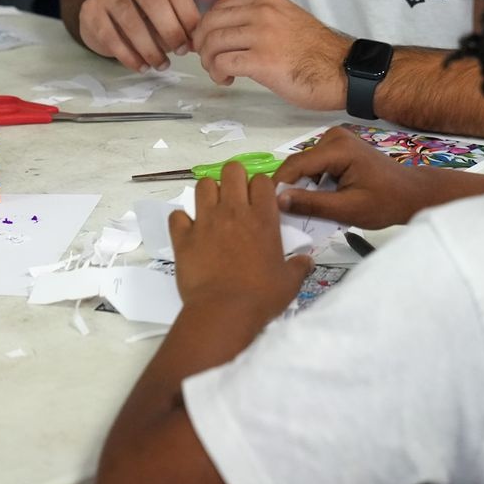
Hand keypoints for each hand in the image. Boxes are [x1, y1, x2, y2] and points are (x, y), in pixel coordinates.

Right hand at [77, 0, 199, 71]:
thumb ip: (181, 25)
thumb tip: (193, 44)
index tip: (193, 39)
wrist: (106, 13)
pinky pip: (109, 35)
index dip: (187, 14)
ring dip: (149, 47)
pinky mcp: (91, 10)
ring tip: (162, 65)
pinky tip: (141, 66)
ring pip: (130, 19)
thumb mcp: (166, 14)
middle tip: (180, 52)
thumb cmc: (144, 15)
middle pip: (152, 1)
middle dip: (170, 30)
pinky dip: (128, 55)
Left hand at [169, 162, 313, 319]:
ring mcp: (205, 221)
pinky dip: (182, 221)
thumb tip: (307, 261)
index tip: (260, 200)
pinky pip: (177, 215)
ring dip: (209, 193)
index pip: (262, 180)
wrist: (224, 312)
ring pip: (203, 185)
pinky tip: (189, 231)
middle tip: (236, 198)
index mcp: (262, 218)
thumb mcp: (289, 282)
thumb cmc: (261, 297)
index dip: (261, 187)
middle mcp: (233, 212)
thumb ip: (299, 266)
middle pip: (232, 171)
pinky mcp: (183, 237)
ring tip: (213, 210)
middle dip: (234, 179)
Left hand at [191, 0, 349, 107]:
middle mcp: (263, 13)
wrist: (344, 71)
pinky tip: (227, 79)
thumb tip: (233, 31)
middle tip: (208, 59)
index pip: (220, 6)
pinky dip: (217, 73)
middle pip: (210, 22)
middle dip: (202, 43)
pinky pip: (222, 63)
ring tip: (219, 72)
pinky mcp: (262, 61)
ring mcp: (262, 36)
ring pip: (212, 43)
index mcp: (268, 1)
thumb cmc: (319, 53)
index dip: (207, 26)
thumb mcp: (288, 20)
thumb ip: (262, 19)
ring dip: (208, 61)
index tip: (209, 42)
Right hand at [273, 127, 431, 228]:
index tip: (266, 207)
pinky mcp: (338, 147)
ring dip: (304, 188)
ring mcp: (336, 140)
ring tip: (305, 211)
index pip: (296, 164)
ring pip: (305, 167)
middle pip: (299, 165)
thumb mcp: (348, 209)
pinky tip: (321, 200)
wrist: (412, 194)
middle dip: (292, 188)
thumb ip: (312, 204)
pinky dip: (314, 183)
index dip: (278, 185)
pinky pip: (316, 166)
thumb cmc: (386, 202)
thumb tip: (278, 199)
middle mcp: (334, 137)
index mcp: (338, 148)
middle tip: (286, 216)